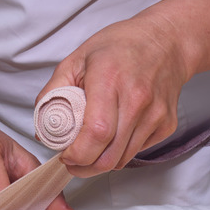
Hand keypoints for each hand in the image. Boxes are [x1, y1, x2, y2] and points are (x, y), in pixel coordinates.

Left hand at [37, 11, 189, 177]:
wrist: (166, 41)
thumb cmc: (121, 47)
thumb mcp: (77, 59)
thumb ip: (54, 92)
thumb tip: (43, 128)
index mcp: (110, 79)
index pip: (96, 133)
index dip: (77, 154)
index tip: (65, 155)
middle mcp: (136, 99)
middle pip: (109, 156)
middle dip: (85, 167)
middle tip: (73, 161)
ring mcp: (155, 114)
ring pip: (122, 160)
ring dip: (102, 162)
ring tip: (91, 149)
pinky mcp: (167, 125)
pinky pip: (138, 152)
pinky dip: (121, 151)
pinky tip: (115, 135)